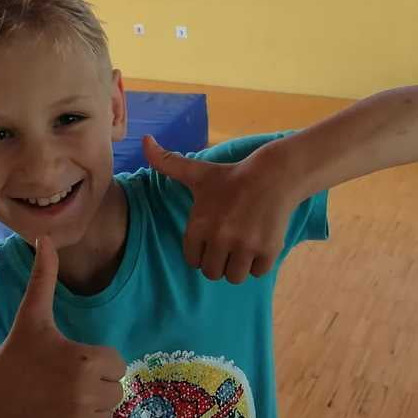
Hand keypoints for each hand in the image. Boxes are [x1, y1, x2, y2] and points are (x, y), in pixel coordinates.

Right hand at [0, 236, 125, 417]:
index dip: (98, 360)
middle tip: (66, 378)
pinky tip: (59, 414)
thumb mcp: (32, 314)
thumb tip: (45, 238)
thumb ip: (44, 276)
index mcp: (84, 360)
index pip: (117, 363)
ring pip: (108, 412)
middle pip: (116, 389)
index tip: (73, 359)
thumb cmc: (15, 352)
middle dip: (97, 383)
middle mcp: (85, 394)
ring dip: (93, 405)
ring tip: (64, 395)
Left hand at [143, 136, 300, 283]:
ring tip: (242, 245)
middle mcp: (221, 238)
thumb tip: (144, 140)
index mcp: (200, 225)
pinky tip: (258, 242)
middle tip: (228, 242)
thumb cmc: (231, 176)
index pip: (193, 260)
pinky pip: (257, 273)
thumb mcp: (197, 171)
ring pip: (234, 277)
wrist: (273, 175)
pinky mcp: (268, 251)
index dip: (202, 251)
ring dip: (237, 266)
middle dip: (218, 261)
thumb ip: (167, 162)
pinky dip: (257, 263)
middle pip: (212, 273)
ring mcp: (245, 246)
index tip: (212, 237)